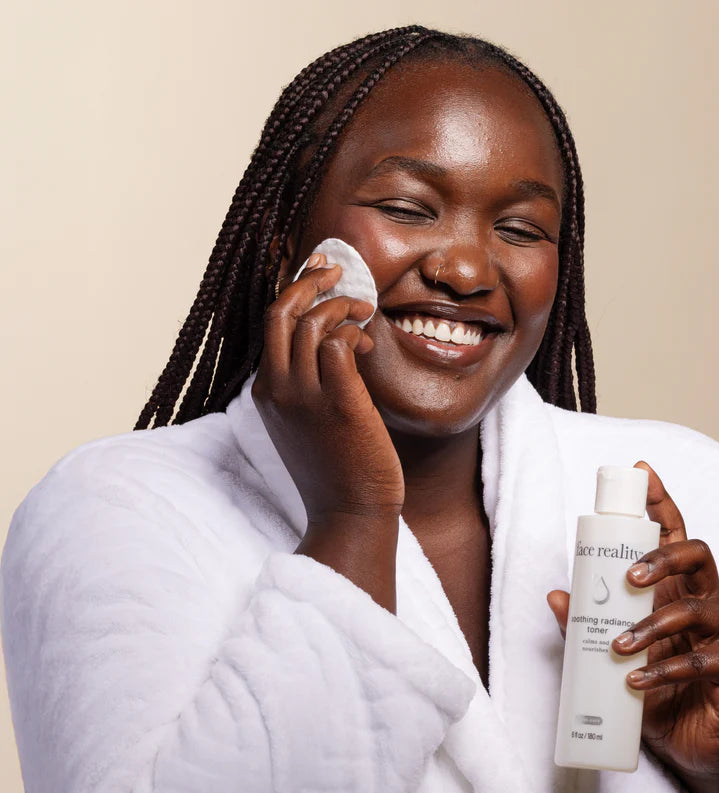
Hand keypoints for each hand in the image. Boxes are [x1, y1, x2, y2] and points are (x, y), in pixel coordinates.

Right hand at [252, 254, 404, 522]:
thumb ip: (309, 381)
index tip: (319, 273)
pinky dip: (353, 331)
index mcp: (266, 391)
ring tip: (364, 311)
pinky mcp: (338, 403)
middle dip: (309, 280)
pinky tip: (368, 344)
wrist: (350, 512)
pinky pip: (338, 343)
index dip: (295, 289)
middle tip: (336, 270)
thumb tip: (334, 339)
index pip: (272, 323)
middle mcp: (277, 389)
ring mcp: (305, 396)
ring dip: (342, 305)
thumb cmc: (337, 465)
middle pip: (280, 311)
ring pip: (311, 322)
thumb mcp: (307, 419)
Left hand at [610, 462, 718, 780]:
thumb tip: (557, 595)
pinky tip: (635, 682)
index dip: (660, 502)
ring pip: (697, 607)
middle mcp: (706, 599)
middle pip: (698, 554)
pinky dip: (664, 670)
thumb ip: (585, 625)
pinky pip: (701, 659)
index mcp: (676, 587)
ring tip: (618, 646)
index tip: (641, 472)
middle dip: (663, 555)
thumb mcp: (610, 654)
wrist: (686, 745)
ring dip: (652, 625)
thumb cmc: (651, 687)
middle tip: (628, 576)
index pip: (673, 534)